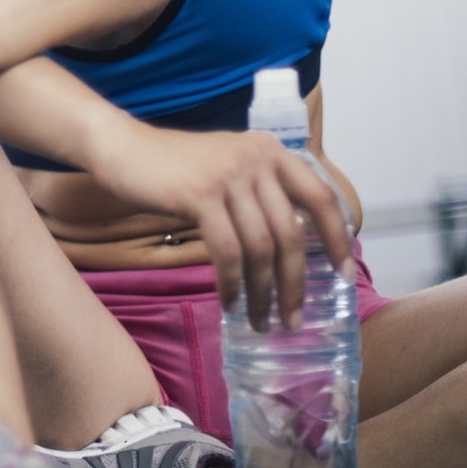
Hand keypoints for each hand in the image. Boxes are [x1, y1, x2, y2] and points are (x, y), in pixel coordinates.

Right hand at [86, 120, 356, 331]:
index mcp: (271, 152)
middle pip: (291, 234)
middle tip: (293, 319)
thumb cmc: (173, 166)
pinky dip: (231, 284)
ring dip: (262, 293)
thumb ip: (259, 192)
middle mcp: (257, 160)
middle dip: (295, 284)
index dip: (336, 240)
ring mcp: (229, 176)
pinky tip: (229, 302)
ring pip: (261, 248)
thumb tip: (291, 245)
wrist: (121, 147)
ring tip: (260, 320)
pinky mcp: (200, 195)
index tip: (344, 275)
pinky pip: (227, 251)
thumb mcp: (228, 167)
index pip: (321, 199)